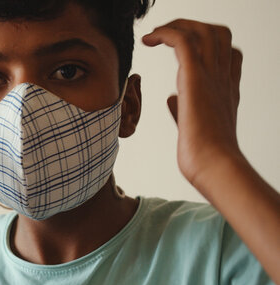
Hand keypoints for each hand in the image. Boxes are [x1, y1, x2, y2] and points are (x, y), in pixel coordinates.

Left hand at [142, 19, 243, 188]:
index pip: (227, 54)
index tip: (181, 51)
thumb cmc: (204, 156)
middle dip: (190, 28)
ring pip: (202, 31)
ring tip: (154, 36)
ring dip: (175, 26)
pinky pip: (183, 41)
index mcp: (224, 90)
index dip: (207, 45)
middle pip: (217, 34)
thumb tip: (173, 99)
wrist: (214, 165)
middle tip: (165, 37)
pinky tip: (149, 41)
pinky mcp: (195, 78)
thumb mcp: (192, 126)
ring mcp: (211, 77)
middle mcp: (222, 79)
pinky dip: (165, 33)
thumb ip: (184, 108)